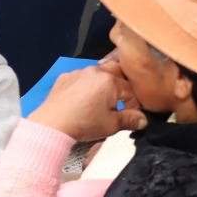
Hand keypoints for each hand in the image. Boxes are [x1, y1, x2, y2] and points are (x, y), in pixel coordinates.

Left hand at [27, 62, 147, 142]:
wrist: (52, 123)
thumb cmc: (84, 123)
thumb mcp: (111, 125)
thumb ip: (130, 120)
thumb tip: (143, 120)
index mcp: (109, 81)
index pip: (130, 90)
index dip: (134, 103)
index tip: (133, 114)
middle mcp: (94, 71)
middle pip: (115, 71)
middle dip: (121, 84)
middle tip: (120, 100)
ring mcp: (78, 72)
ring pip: (97, 73)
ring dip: (103, 83)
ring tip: (101, 100)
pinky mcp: (65, 77)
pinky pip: (81, 77)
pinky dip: (86, 85)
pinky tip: (82, 99)